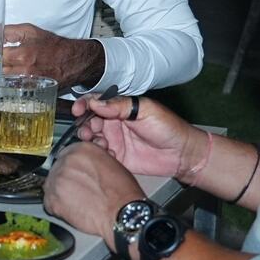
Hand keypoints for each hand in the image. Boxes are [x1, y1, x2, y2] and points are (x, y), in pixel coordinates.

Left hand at [0, 23, 101, 85]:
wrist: (74, 60)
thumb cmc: (54, 45)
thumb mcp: (31, 31)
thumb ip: (9, 31)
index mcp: (23, 54)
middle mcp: (24, 71)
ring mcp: (28, 83)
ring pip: (4, 79)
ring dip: (2, 73)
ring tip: (6, 66)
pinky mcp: (31, 90)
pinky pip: (13, 87)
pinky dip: (11, 81)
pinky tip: (14, 75)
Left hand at [41, 142, 143, 238]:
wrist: (123, 213)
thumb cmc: (122, 193)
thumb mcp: (111, 163)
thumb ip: (92, 161)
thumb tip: (85, 166)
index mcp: (82, 149)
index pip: (68, 154)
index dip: (73, 167)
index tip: (75, 174)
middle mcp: (66, 161)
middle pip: (58, 169)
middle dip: (66, 179)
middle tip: (78, 190)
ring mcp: (57, 180)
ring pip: (52, 185)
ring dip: (61, 193)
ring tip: (76, 201)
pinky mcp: (52, 200)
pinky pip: (49, 203)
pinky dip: (57, 207)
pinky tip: (71, 209)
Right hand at [76, 94, 205, 180]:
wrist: (181, 154)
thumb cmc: (169, 128)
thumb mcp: (146, 110)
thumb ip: (120, 106)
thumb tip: (96, 102)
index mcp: (121, 109)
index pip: (96, 103)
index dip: (84, 104)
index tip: (78, 109)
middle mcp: (114, 124)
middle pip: (89, 121)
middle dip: (84, 124)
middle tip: (87, 130)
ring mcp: (115, 141)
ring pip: (91, 139)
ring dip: (89, 140)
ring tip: (98, 143)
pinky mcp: (117, 157)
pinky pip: (100, 155)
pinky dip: (98, 154)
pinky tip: (106, 154)